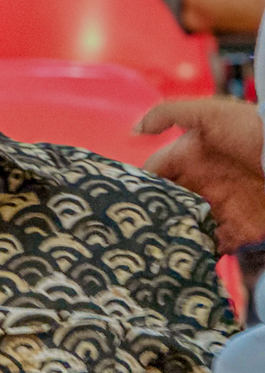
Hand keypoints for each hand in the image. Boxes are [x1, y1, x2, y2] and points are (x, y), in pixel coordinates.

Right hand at [137, 97, 264, 252]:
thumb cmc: (253, 128)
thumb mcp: (209, 113)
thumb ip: (168, 114)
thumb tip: (134, 131)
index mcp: (190, 158)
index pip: (155, 173)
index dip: (138, 185)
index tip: (121, 202)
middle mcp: (201, 184)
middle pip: (166, 204)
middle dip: (150, 217)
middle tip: (131, 232)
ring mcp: (218, 208)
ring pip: (184, 227)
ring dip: (170, 238)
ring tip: (150, 252)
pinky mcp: (236, 230)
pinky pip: (211, 246)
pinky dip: (198, 254)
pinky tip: (183, 260)